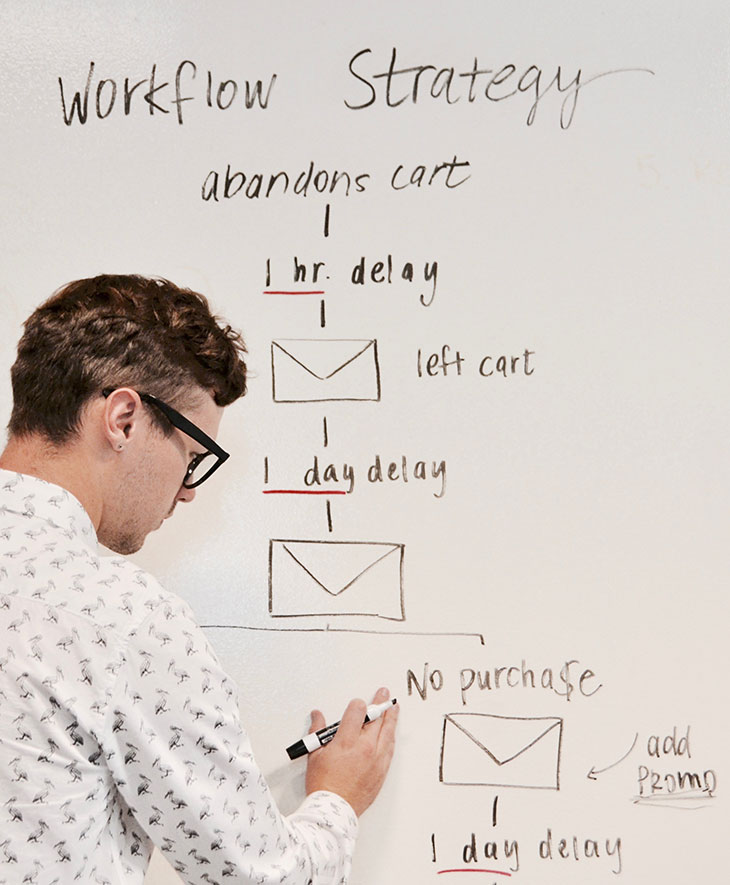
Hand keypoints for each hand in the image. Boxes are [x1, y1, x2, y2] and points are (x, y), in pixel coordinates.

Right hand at [305, 687, 397, 816]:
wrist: (334, 811)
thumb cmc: (323, 785)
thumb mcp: (315, 755)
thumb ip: (318, 732)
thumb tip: (317, 716)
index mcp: (347, 742)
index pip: (357, 712)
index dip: (358, 704)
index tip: (358, 703)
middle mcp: (365, 748)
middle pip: (377, 719)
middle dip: (380, 704)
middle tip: (383, 694)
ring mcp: (376, 760)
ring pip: (388, 732)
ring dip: (391, 718)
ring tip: (393, 708)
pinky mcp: (382, 771)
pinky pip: (390, 749)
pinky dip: (391, 738)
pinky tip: (392, 732)